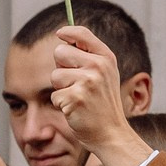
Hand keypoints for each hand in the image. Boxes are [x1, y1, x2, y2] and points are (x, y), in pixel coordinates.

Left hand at [45, 28, 147, 165]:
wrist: (111, 133)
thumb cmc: (103, 104)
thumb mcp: (105, 75)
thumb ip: (89, 56)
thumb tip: (64, 38)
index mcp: (106, 58)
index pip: (81, 33)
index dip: (67, 32)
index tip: (59, 34)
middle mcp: (98, 66)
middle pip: (60, 52)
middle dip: (61, 67)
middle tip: (75, 83)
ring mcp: (87, 81)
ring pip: (55, 75)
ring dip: (61, 89)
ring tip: (78, 98)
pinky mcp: (75, 98)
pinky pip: (54, 95)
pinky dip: (61, 104)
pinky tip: (75, 109)